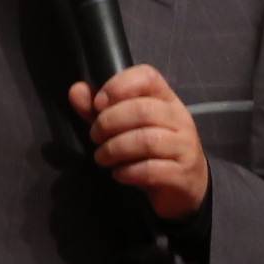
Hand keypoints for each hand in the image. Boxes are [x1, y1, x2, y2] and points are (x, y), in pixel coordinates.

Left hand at [69, 64, 210, 222]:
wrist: (187, 186)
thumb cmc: (154, 151)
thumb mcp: (127, 128)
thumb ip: (101, 110)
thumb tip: (76, 91)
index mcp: (166, 99)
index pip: (147, 77)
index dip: (118, 85)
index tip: (98, 104)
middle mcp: (179, 118)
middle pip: (143, 110)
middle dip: (109, 123)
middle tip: (95, 136)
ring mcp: (184, 146)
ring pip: (146, 140)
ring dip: (115, 149)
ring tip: (102, 157)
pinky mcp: (182, 173)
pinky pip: (151, 169)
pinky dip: (128, 171)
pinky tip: (119, 174)